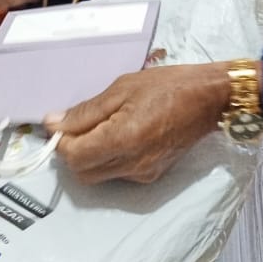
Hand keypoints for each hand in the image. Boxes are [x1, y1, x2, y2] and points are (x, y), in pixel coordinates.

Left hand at [46, 63, 230, 184]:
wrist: (209, 99)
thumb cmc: (167, 86)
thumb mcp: (122, 88)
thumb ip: (86, 111)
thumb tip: (53, 123)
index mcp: (123, 139)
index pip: (74, 156)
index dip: (61, 141)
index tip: (62, 123)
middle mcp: (131, 164)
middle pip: (82, 172)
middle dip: (73, 151)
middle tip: (81, 125)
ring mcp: (143, 174)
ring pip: (98, 176)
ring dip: (90, 156)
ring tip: (103, 127)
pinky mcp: (152, 176)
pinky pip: (117, 174)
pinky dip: (109, 159)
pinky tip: (121, 136)